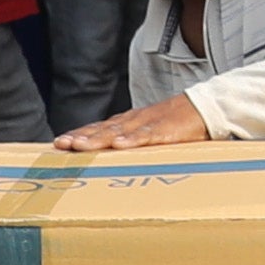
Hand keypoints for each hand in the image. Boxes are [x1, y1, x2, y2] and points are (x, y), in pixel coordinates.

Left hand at [55, 95, 212, 153]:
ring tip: (80, 145)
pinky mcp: (165, 130)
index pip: (98, 128)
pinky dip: (132, 139)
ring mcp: (148, 124)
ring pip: (118, 132)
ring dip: (97, 138)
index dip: (79, 134)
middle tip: (62, 144)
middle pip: (101, 130)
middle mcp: (133, 122)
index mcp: (128, 123)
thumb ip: (133, 142)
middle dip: (80, 137)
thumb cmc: (177, 124)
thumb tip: (115, 156)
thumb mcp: (150, 133)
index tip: (59, 143)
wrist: (204, 108)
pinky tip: (119, 145)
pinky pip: (146, 135)